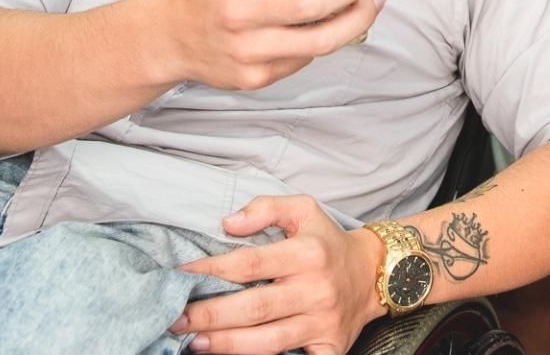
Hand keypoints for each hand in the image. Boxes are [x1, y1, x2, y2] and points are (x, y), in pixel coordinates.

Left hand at [170, 195, 384, 353]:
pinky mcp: (329, 348)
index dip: (211, 270)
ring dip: (226, 344)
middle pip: (254, 307)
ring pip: (268, 340)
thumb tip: (229, 223)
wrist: (374, 274)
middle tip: (175, 319)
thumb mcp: (304, 210)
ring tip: (193, 343)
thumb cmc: (327, 242)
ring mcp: (322, 322)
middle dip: (210, 315)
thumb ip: (266, 208)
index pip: (249, 263)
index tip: (181, 275)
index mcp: (308, 253)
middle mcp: (316, 289)